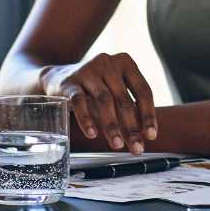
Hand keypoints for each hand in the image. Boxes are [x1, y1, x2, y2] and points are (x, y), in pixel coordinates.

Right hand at [41, 54, 157, 152]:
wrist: (58, 78)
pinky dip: (87, 119)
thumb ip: (127, 110)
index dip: (149, 115)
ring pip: (104, 101)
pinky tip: (93, 134)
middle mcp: (108, 62)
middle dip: (132, 127)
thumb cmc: (94, 89)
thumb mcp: (114, 92)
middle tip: (136, 148)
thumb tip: (142, 138)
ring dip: (112, 126)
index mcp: (125, 63)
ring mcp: (88, 70)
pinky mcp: (69, 82)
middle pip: (124, 99)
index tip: (151, 136)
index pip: (143, 90)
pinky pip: (79, 102)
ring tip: (117, 145)